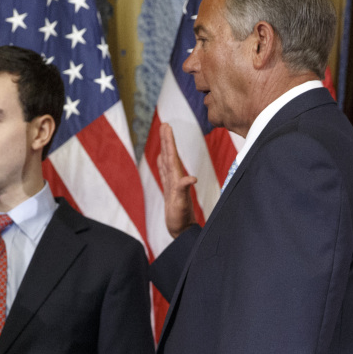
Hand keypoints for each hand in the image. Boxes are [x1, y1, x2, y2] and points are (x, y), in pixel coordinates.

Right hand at [157, 122, 196, 237]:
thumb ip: (184, 189)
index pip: (172, 155)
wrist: (183, 229)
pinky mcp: (170, 189)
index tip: (166, 126)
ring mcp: (172, 183)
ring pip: (167, 161)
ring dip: (165, 147)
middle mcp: (175, 178)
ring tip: (163, 135)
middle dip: (167, 140)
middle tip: (164, 124)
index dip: (169, 141)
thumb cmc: (181, 218)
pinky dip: (162, 163)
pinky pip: (164, 172)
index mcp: (177, 178)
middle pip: (170, 155)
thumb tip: (191, 179)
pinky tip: (161, 157)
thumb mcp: (182, 204)